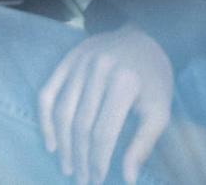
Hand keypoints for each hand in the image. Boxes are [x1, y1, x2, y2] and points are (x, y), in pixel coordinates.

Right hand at [39, 24, 173, 184]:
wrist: (145, 35)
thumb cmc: (153, 78)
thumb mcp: (160, 108)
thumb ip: (144, 143)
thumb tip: (128, 178)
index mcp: (125, 82)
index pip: (103, 132)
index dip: (98, 161)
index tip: (98, 180)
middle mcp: (99, 70)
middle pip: (81, 125)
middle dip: (80, 157)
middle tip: (81, 179)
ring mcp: (80, 63)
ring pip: (62, 112)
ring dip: (63, 145)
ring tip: (67, 166)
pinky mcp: (67, 59)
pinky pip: (47, 93)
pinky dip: (45, 120)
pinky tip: (51, 143)